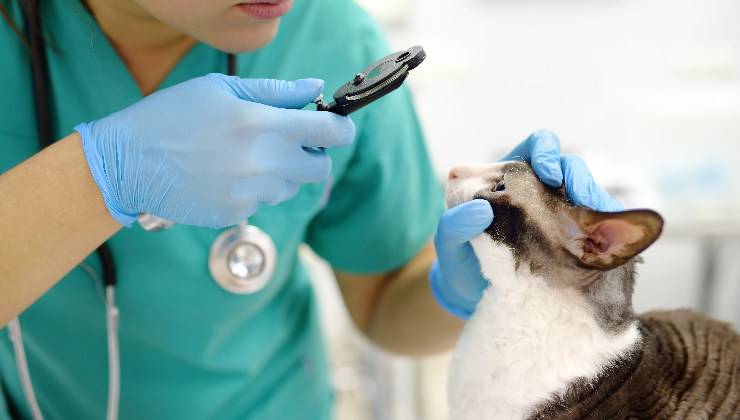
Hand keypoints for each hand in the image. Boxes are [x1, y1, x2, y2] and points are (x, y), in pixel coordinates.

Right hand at [76, 74, 354, 227]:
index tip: (337, 127)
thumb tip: (316, 87)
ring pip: (291, 187)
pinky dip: (254, 189)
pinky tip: (225, 175)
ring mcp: (251, 193)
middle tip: (288, 142)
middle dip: (313, 154)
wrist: (127, 162)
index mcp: (262, 125)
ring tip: (243, 156)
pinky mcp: (237, 214)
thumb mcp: (221, 88)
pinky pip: (263, 202)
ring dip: (281, 172)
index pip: (330, 132)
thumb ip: (276, 91)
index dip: (342, 128)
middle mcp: (263, 163)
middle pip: (320, 168)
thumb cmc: (172, 115)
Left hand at [430, 130, 621, 318]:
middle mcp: (539, 190)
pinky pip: (598, 226)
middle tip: (580, 198)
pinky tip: (607, 240)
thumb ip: (454, 225)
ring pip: (588, 194)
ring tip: (596, 220)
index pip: (535, 147)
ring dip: (597, 202)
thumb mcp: (448, 243)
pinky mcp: (575, 241)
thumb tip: (480, 209)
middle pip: (569, 167)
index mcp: (509, 176)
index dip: (545, 151)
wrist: (472, 297)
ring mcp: (559, 215)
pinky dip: (607, 228)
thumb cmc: (459, 260)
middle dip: (578, 176)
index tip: (547, 173)